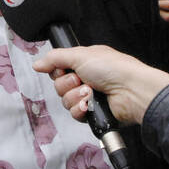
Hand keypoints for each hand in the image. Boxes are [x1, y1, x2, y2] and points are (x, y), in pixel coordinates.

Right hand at [32, 45, 168, 125]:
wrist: (131, 90)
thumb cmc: (114, 68)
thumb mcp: (80, 55)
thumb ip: (55, 58)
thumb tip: (37, 63)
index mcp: (85, 63)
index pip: (59, 69)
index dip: (58, 71)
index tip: (65, 69)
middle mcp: (87, 79)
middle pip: (59, 86)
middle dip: (67, 84)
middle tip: (81, 79)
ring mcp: (90, 96)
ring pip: (65, 101)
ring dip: (75, 96)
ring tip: (90, 91)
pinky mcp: (93, 113)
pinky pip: (74, 114)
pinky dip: (80, 108)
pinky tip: (90, 104)